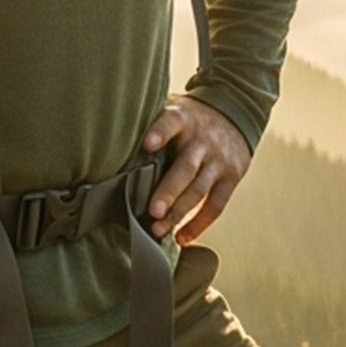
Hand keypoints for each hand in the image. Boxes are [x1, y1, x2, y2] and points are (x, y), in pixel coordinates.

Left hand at [141, 95, 252, 243]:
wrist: (235, 115)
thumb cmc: (190, 120)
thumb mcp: (174, 109)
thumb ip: (150, 121)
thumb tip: (110, 138)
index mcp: (184, 120)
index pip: (171, 123)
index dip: (160, 133)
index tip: (146, 145)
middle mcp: (202, 141)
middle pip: (186, 168)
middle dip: (169, 191)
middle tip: (153, 211)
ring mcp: (218, 160)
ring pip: (199, 190)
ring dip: (179, 212)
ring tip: (159, 229)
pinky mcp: (231, 177)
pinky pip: (216, 204)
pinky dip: (199, 224)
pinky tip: (181, 237)